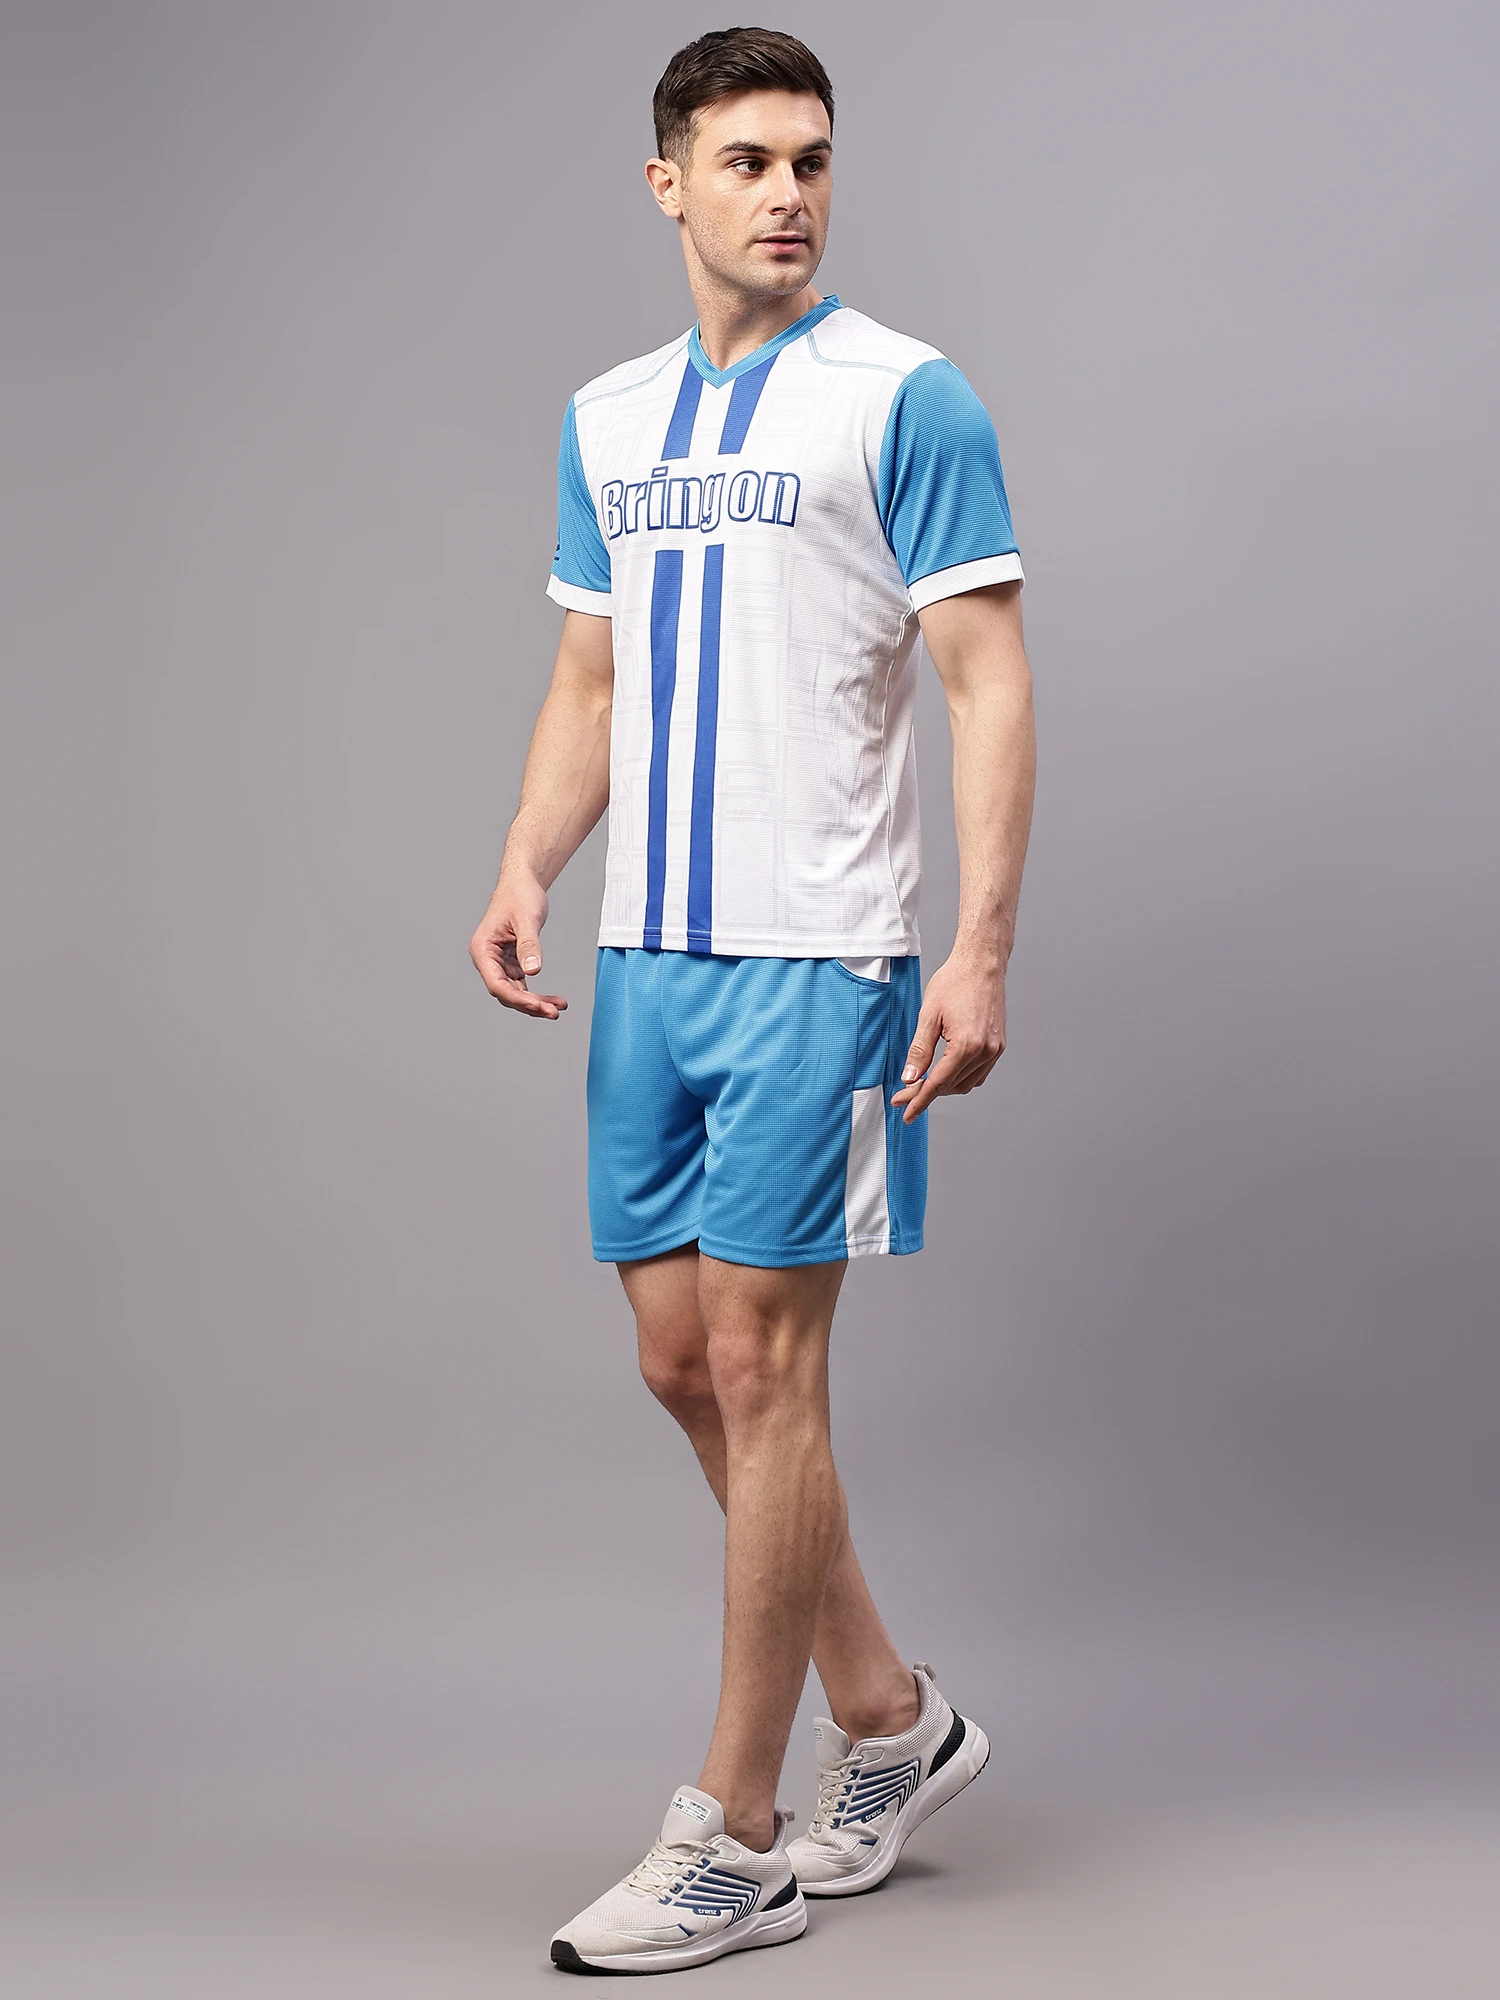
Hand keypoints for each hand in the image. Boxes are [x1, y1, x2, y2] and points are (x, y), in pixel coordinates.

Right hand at [468, 873, 568, 1019]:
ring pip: (515, 992)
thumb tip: (533, 970)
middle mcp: (487, 959)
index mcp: (482, 950)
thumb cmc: (520, 895)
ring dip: (536, 1002)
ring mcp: (499, 962)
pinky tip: (554, 1001)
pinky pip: (523, 984)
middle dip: (529, 1004)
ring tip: (559, 1007)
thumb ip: (529, 945)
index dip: (517, 998)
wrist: (523, 883)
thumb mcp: (527, 919)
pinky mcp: (511, 962)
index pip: (496, 983)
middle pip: (506, 992)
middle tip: (553, 1012)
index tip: (537, 1005)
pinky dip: (537, 993)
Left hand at [890, 949, 1005, 1121]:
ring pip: (966, 1084)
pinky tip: (946, 1073)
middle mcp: (985, 1051)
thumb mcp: (928, 1016)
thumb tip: (910, 1078)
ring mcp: (995, 1050)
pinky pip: (979, 1074)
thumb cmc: (954, 982)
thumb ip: (919, 1050)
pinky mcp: (999, 1046)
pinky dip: (960, 1078)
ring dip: (945, 1087)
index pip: (938, 1083)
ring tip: (923, 1083)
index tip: (905, 1112)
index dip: (918, 1100)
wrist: (982, 964)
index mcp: (966, 1044)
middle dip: (927, 1093)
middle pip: (951, 1086)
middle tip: (905, 1094)